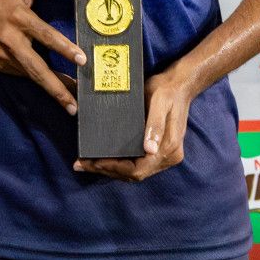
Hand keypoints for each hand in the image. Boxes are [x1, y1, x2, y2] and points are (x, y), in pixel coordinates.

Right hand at [0, 0, 85, 113]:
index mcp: (20, 19)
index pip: (46, 35)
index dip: (64, 48)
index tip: (82, 59)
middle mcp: (12, 41)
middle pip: (37, 69)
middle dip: (57, 88)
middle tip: (75, 104)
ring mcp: (4, 57)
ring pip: (32, 77)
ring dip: (52, 90)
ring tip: (72, 105)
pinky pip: (22, 75)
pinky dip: (38, 82)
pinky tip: (53, 90)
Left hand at [73, 70, 193, 181]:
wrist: (179, 85)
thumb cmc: (167, 91)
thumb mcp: (160, 102)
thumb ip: (155, 125)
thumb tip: (150, 150)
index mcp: (169, 148)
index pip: (138, 170)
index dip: (114, 168)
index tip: (94, 162)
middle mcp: (168, 157)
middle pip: (134, 174)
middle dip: (107, 171)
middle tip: (81, 165)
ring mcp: (164, 156)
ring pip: (134, 172)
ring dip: (111, 170)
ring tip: (87, 164)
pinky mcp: (158, 152)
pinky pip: (137, 165)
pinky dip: (119, 165)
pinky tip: (103, 160)